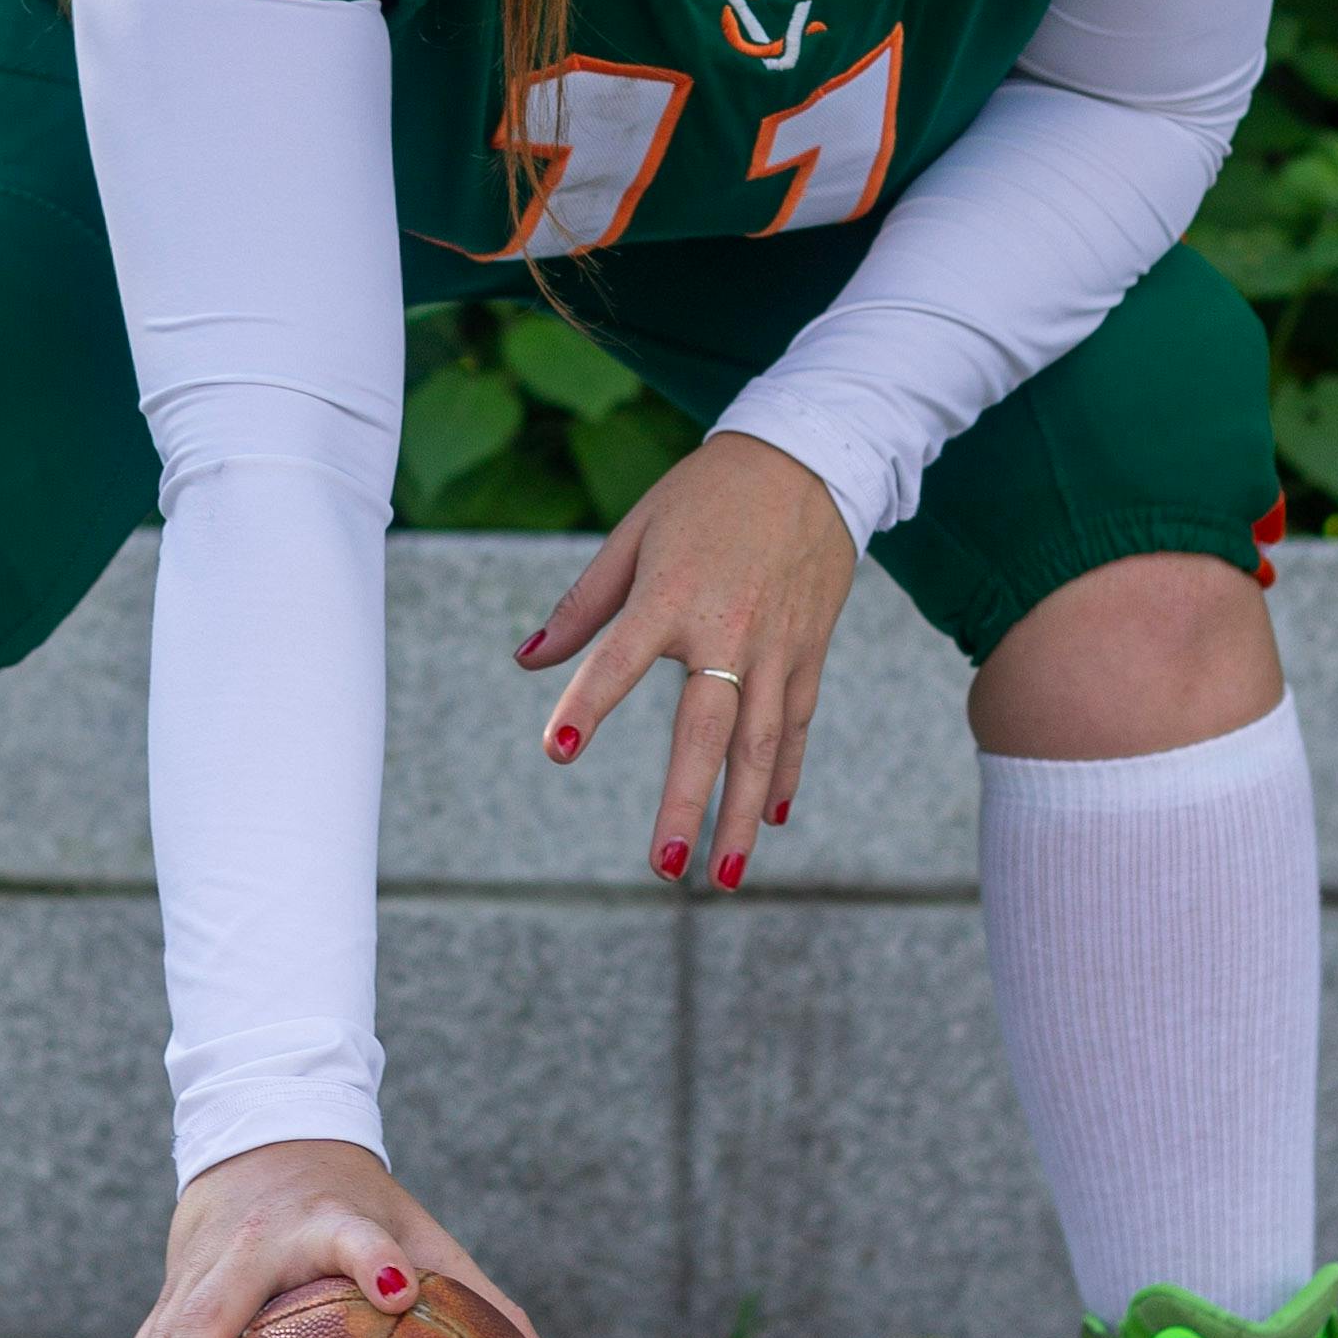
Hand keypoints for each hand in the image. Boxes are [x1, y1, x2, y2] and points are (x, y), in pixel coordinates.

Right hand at [93, 1137, 571, 1337]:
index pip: (357, 1235)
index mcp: (327, 1223)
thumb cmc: (357, 1203)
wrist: (264, 1139)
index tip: (401, 1288)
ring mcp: (196, 1274)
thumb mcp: (423, 1233)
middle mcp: (251, 1248)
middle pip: (209, 1316)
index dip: (378, 1257)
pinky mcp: (164, 1296)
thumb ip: (485, 1302)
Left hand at [515, 432, 854, 889]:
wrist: (807, 461)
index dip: (589, 703)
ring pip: (759, 745)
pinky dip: (784, 772)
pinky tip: (768, 818)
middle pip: (706, 730)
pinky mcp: (809, 651)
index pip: (621, 659)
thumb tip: (528, 661)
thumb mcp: (635, 534)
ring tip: (721, 877)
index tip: (557, 749)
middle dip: (687, 803)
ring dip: (739, 814)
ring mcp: (776, 646)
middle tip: (665, 866)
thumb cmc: (705, 496)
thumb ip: (583, 606)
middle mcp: (728, 630)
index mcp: (672, 595)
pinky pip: (795, 723)